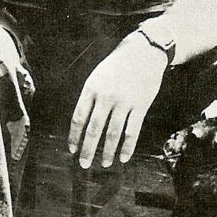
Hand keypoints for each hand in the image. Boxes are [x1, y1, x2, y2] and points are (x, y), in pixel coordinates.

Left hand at [68, 32, 167, 168]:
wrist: (144, 52)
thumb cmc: (118, 65)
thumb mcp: (98, 76)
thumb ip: (90, 97)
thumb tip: (82, 123)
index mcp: (91, 88)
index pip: (78, 118)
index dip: (74, 136)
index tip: (72, 150)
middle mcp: (106, 96)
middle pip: (94, 129)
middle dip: (88, 150)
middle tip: (84, 164)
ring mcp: (124, 102)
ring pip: (113, 134)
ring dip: (108, 152)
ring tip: (104, 163)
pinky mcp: (140, 106)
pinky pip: (132, 131)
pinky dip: (127, 147)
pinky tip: (123, 157)